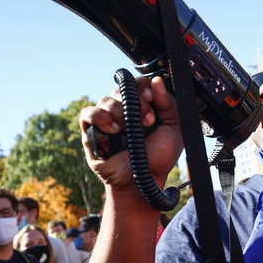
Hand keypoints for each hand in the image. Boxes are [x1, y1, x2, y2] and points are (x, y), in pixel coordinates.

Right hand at [79, 76, 182, 192]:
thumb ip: (169, 104)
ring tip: (130, 131)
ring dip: (121, 113)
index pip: (138, 82)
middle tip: (148, 121)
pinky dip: (100, 117)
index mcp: (142, 105)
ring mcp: (106, 119)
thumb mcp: (175, 128)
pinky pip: (88, 112)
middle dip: (136, 102)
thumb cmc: (158, 157)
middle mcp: (123, 109)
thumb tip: (156, 81)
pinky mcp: (90, 131)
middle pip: (122, 88)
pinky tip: (114, 131)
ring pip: (106, 99)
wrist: (144, 181)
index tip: (152, 99)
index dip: (144, 87)